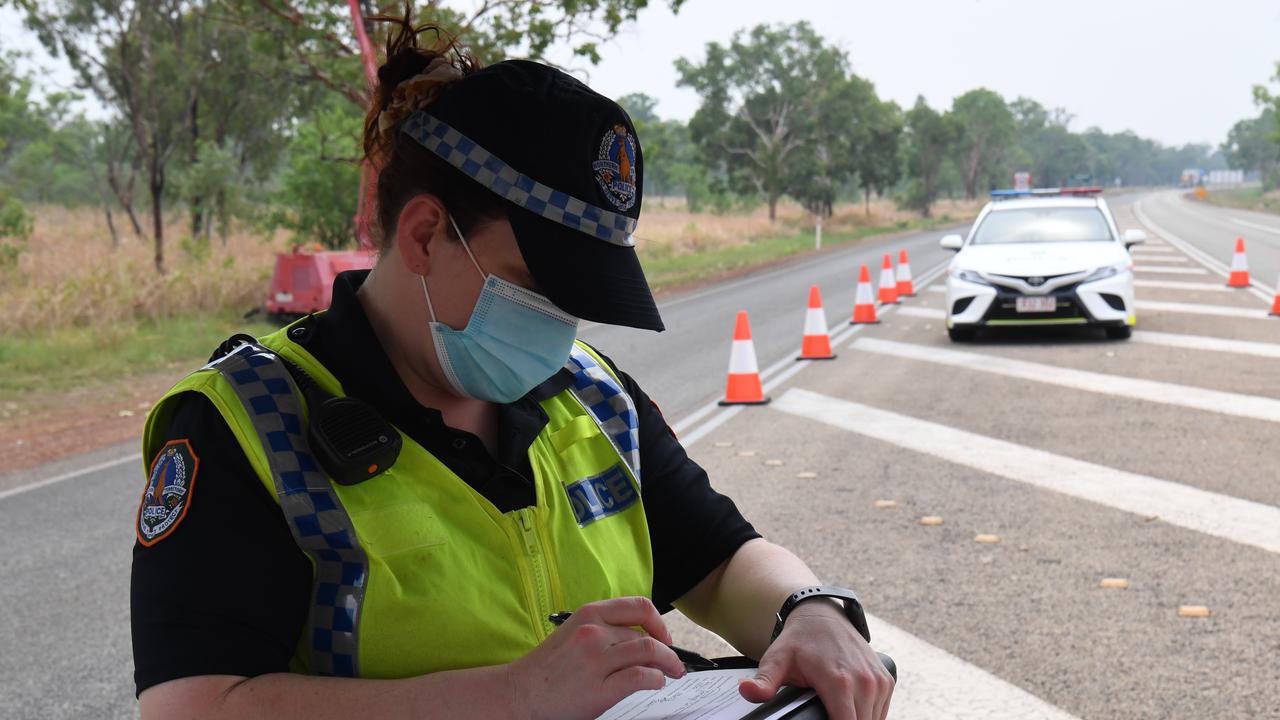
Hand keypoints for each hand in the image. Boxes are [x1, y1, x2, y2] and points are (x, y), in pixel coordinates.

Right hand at [506, 596, 685, 719]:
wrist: (518, 694)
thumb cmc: (544, 669)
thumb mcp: (572, 635)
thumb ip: (602, 631)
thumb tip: (638, 639)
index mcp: (588, 614)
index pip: (638, 606)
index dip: (659, 622)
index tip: (664, 635)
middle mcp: (594, 632)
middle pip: (647, 635)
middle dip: (668, 650)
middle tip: (674, 662)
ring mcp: (596, 660)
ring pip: (649, 652)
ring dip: (668, 664)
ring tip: (671, 673)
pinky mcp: (599, 688)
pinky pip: (641, 678)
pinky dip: (655, 680)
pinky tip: (655, 684)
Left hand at [738, 599, 893, 719]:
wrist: (821, 615)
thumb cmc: (798, 640)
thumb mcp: (776, 660)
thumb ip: (764, 682)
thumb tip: (746, 691)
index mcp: (839, 681)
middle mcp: (864, 681)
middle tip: (822, 716)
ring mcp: (878, 680)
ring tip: (834, 714)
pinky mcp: (886, 679)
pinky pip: (882, 711)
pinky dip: (869, 715)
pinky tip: (852, 711)